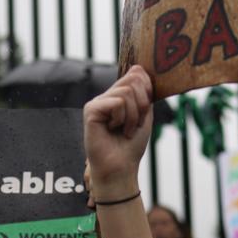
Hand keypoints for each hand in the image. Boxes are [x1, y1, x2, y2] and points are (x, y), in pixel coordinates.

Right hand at [83, 66, 152, 196]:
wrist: (120, 168)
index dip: (147, 91)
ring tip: (125, 130)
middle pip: (133, 80)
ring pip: (126, 92)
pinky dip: (122, 118)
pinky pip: (116, 102)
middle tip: (134, 125)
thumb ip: (144, 92)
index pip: (136, 74)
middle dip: (142, 105)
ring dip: (133, 116)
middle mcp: (106, 97)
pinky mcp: (90, 110)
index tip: (144, 114)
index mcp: (118, 97)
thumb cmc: (131, 146)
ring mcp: (97, 102)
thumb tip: (138, 68)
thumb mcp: (144, 115)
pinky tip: (114, 129)